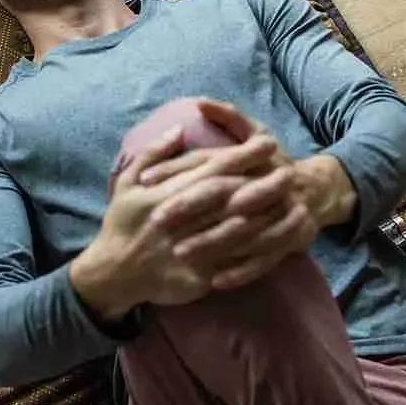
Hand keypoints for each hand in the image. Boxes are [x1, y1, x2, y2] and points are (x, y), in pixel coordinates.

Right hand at [70, 124, 277, 317]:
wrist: (111, 273)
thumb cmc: (121, 224)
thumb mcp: (127, 182)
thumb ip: (154, 153)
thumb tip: (180, 128)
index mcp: (166, 193)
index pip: (212, 169)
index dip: (243, 155)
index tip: (269, 142)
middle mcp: (180, 219)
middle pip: (230, 198)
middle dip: (263, 183)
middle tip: (291, 171)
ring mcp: (189, 249)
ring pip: (235, 231)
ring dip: (266, 218)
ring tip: (294, 205)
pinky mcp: (195, 276)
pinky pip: (231, 264)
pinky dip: (255, 254)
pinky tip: (277, 245)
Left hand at [141, 100, 357, 289]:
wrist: (317, 191)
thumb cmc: (272, 164)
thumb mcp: (255, 134)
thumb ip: (230, 117)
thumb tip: (202, 102)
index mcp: (253, 155)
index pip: (210, 159)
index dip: (176, 169)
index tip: (146, 181)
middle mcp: (268, 180)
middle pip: (225, 192)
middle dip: (190, 206)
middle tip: (158, 220)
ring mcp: (283, 211)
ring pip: (244, 229)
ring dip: (212, 242)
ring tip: (181, 253)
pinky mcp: (293, 237)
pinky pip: (266, 258)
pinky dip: (242, 270)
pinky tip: (216, 281)